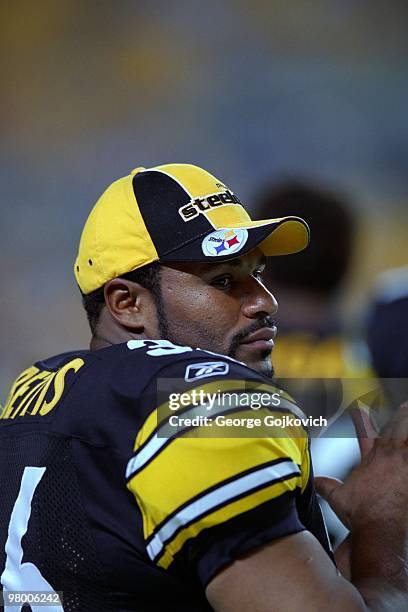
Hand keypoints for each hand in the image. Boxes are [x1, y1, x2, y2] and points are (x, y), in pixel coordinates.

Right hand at [315, 403, 407, 529]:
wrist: (378, 527)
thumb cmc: (361, 514)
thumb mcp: (338, 498)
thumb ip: (326, 486)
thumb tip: (315, 482)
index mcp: (370, 459)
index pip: (366, 432)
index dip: (362, 419)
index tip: (359, 410)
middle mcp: (387, 457)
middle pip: (395, 428)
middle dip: (399, 419)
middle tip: (403, 408)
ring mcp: (403, 463)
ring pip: (406, 435)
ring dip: (405, 425)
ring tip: (406, 412)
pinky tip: (407, 447)